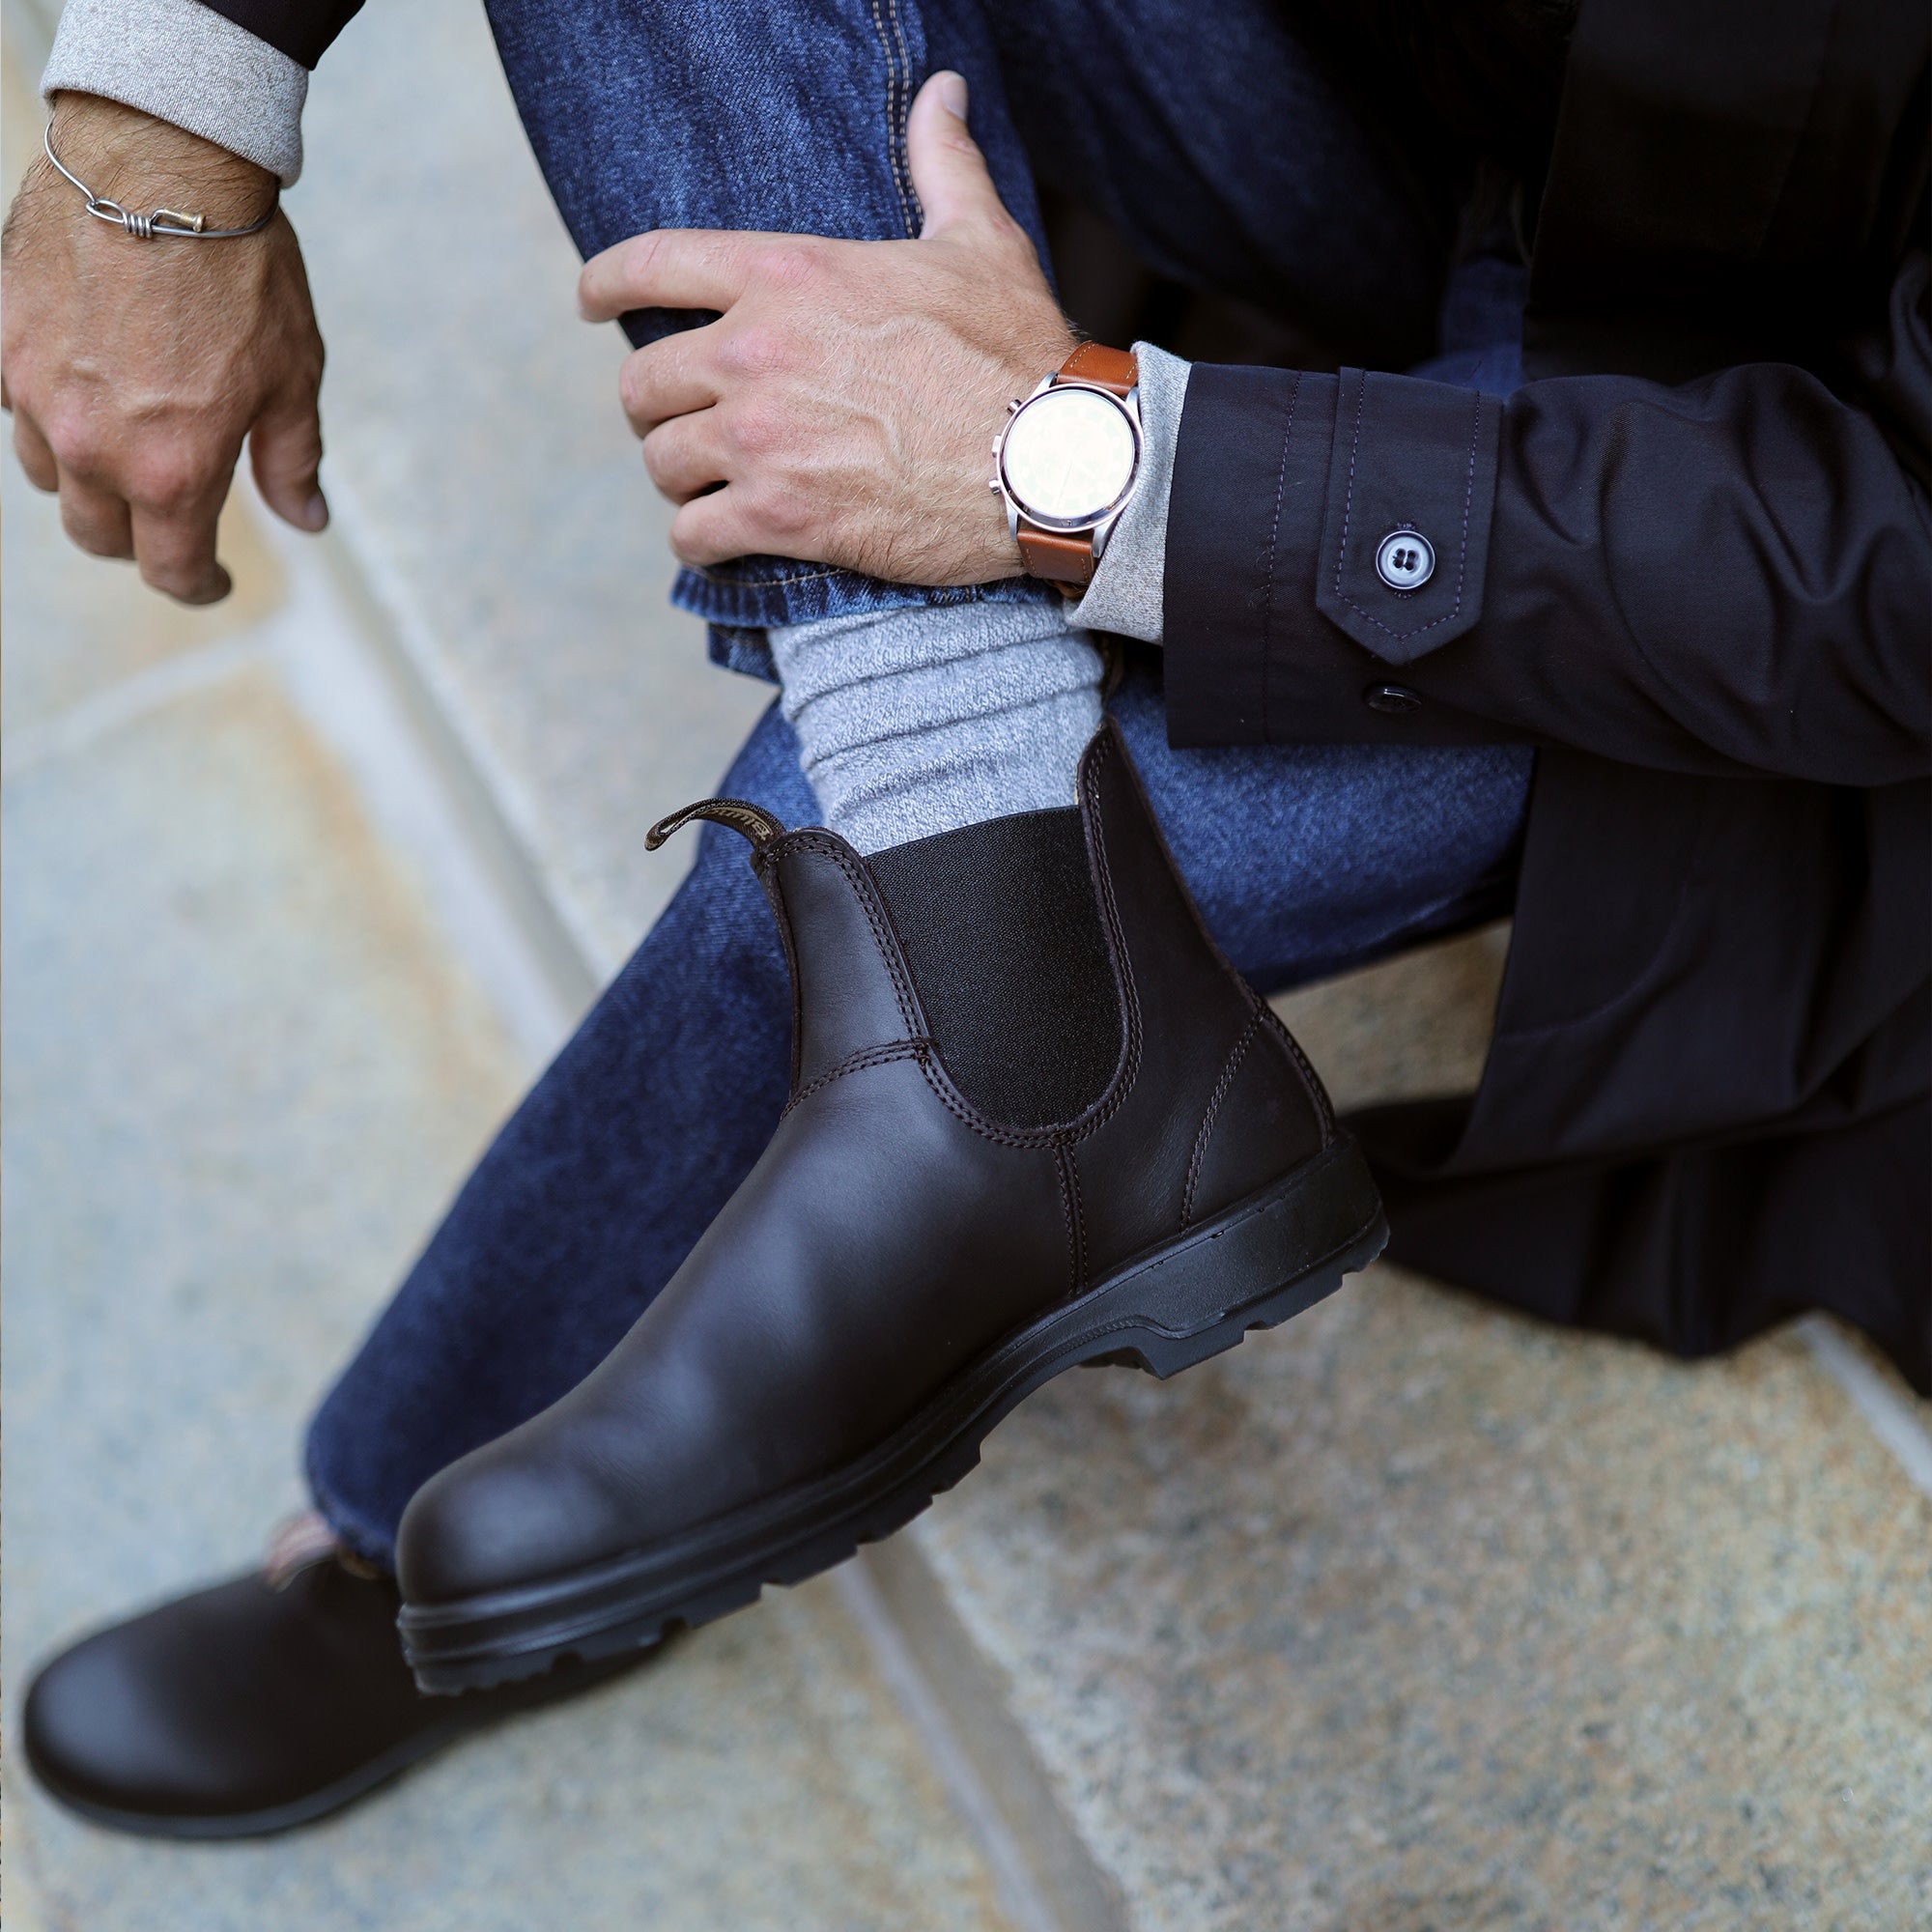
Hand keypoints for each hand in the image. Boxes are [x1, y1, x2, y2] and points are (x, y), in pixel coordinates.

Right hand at [2, 93, 326, 603]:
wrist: (160, 164)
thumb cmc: (242, 273)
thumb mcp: (292, 377)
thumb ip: (292, 461)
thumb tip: (307, 521)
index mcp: (171, 472)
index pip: (170, 569)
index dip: (197, 586)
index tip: (213, 583)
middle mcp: (90, 447)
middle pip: (98, 534)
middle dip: (137, 542)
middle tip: (170, 526)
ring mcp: (33, 393)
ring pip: (48, 476)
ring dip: (85, 483)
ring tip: (124, 457)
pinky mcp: (0, 340)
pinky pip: (12, 406)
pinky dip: (45, 417)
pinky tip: (81, 393)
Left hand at [578, 71, 1074, 585]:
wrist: (1047, 460)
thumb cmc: (1015, 351)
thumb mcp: (978, 240)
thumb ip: (940, 163)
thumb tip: (942, 91)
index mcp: (787, 275)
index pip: (651, 265)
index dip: (605, 285)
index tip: (589, 303)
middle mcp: (754, 353)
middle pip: (643, 383)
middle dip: (657, 406)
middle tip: (685, 424)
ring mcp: (761, 440)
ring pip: (662, 463)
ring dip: (680, 477)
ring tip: (710, 486)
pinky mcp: (779, 517)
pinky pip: (693, 535)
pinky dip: (702, 541)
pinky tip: (723, 540)